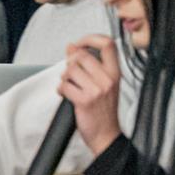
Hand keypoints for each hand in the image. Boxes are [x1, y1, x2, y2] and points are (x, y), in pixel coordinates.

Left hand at [58, 35, 122, 155]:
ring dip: (64, 77)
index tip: (80, 43)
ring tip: (69, 85)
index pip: (107, 44)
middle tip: (70, 72)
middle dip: (70, 62)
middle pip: (82, 55)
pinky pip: (64, 86)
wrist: (106, 135)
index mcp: (114, 73)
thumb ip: (88, 64)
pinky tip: (65, 94)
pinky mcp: (84, 101)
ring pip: (70, 70)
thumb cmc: (105, 111)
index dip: (90, 38)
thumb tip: (72, 46)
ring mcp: (97, 90)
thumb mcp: (103, 84)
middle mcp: (108, 79)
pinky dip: (60, 89)